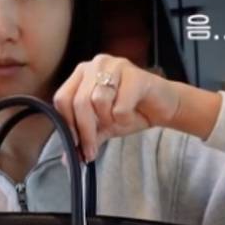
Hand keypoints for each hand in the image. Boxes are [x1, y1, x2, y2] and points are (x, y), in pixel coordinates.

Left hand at [52, 55, 179, 160]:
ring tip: (118, 120)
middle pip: (79, 102)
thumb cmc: (129, 112)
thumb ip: (84, 138)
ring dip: (108, 120)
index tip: (75, 145)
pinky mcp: (135, 75)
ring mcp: (115, 66)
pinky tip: (132, 114)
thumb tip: (65, 160)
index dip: (67, 124)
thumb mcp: (101, 127)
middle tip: (91, 151)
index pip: (62, 98)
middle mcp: (95, 64)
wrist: (163, 108)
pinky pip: (120, 106)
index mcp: (81, 74)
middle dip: (85, 131)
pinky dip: (124, 118)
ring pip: (98, 102)